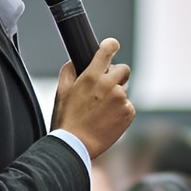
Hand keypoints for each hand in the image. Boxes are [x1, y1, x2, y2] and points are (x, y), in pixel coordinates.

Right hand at [52, 37, 133, 159]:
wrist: (76, 145)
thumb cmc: (67, 120)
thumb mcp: (61, 92)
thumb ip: (68, 72)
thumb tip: (73, 62)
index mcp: (91, 77)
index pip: (107, 50)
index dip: (111, 46)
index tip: (112, 47)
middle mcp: (108, 85)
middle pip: (123, 69)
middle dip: (117, 76)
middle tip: (106, 88)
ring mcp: (121, 99)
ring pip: (124, 90)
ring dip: (117, 96)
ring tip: (102, 111)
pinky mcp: (128, 112)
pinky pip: (128, 106)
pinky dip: (121, 111)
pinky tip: (108, 119)